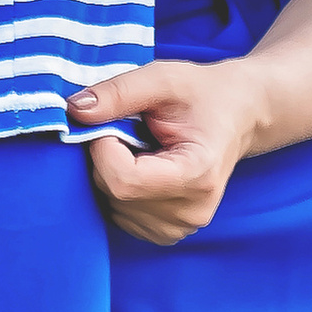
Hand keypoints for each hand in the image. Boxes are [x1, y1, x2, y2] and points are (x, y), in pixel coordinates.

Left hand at [68, 57, 265, 247]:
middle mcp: (190, 211)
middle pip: (114, 193)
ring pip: (111, 204)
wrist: (237, 117)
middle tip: (130, 128)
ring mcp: (179, 228)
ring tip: (143, 147)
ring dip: (111, 171)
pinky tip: (142, 166)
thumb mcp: (163, 77)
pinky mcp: (165, 233)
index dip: (103, 148)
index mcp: (198, 175)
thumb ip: (119, 92)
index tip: (115, 120)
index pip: (124, 181)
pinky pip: (118, 213)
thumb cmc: (202, 94)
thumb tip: (74, 112)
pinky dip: (118, 187)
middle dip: (106, 156)